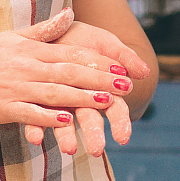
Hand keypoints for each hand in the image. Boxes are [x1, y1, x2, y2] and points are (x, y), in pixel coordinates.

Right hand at [0, 8, 137, 154]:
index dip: (99, 62)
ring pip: (54, 93)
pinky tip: (68, 120)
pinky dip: (49, 117)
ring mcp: (15, 88)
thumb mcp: (13, 36)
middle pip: (69, 74)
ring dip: (82, 98)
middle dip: (100, 80)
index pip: (72, 54)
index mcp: (31, 50)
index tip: (122, 68)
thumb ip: (44, 30)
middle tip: (126, 86)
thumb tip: (70, 14)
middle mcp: (26, 68)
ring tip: (107, 102)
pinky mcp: (3, 109)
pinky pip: (29, 113)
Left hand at [26, 11, 150, 156]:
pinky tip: (35, 138)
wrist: (54, 30)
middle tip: (96, 150)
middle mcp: (82, 100)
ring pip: (64, 123)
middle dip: (94, 135)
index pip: (115, 108)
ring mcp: (60, 103)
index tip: (122, 137)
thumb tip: (145, 72)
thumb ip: (125, 57)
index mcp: (102, 88)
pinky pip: (35, 119)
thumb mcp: (106, 43)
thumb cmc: (85, 38)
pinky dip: (35, 129)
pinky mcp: (37, 102)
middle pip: (91, 119)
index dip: (120, 122)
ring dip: (66, 136)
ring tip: (68, 149)